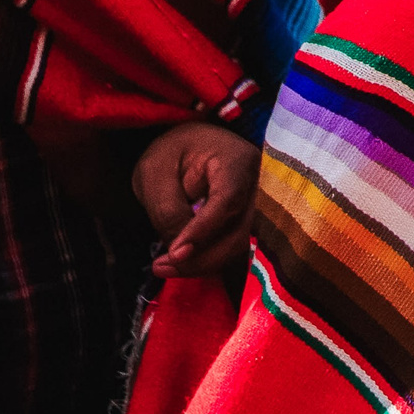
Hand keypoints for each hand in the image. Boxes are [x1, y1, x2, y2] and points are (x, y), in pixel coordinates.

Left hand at [135, 121, 260, 277]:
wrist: (188, 146)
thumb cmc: (171, 152)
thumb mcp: (156, 172)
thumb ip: (167, 209)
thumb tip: (181, 252)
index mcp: (237, 159)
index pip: (227, 200)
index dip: (202, 230)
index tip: (174, 253)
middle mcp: (257, 185)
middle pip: (238, 232)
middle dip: (200, 257)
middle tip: (162, 266)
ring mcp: (256, 206)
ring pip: (237, 246)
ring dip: (202, 264)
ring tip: (164, 266)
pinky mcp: (246, 223)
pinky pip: (232, 248)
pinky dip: (207, 260)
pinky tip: (180, 263)